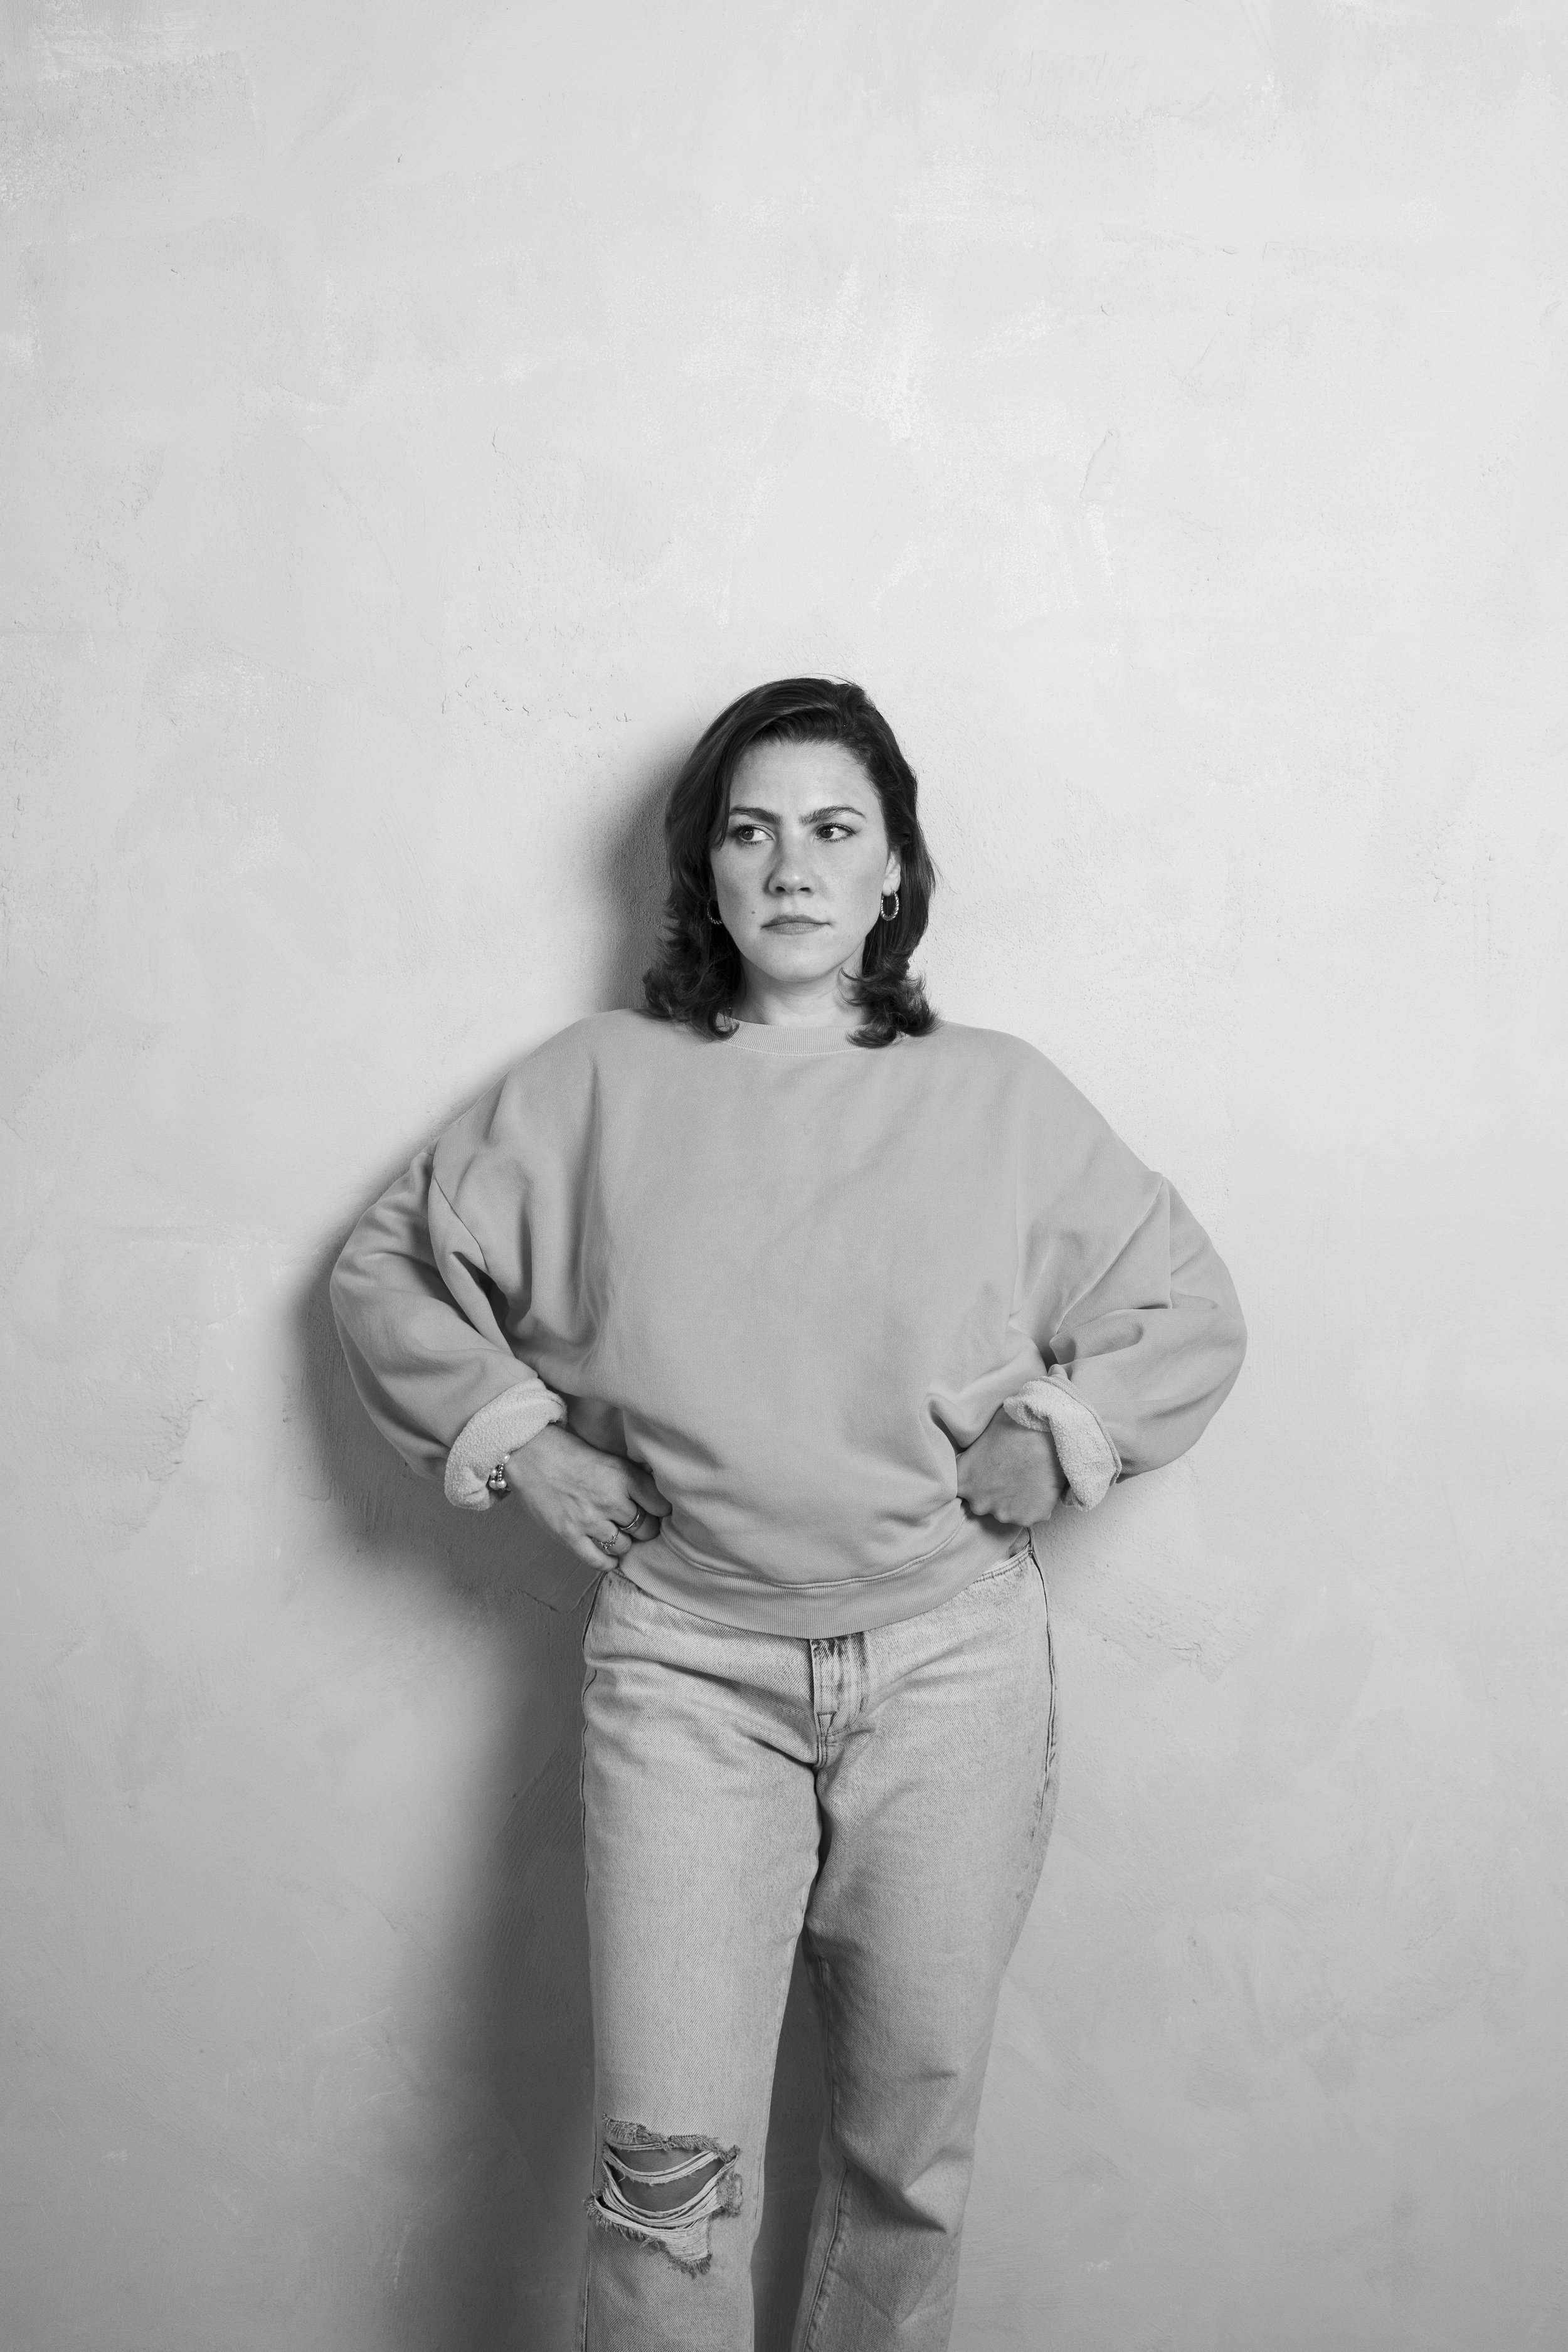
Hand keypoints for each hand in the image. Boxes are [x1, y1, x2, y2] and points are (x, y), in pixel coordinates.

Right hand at [502, 1424, 672, 1570]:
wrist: (531, 1455)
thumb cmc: (571, 1454)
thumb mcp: (611, 1458)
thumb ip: (633, 1479)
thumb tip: (657, 1499)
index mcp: (624, 1477)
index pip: (660, 1506)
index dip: (661, 1512)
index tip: (656, 1512)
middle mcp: (611, 1500)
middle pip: (645, 1529)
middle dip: (644, 1529)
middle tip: (637, 1525)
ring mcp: (590, 1521)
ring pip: (624, 1546)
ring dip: (624, 1543)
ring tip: (618, 1535)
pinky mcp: (570, 1536)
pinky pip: (598, 1561)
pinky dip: (608, 1562)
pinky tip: (608, 1555)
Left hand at [954, 1406, 1067, 1529]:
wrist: (1048, 1436)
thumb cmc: (1016, 1426)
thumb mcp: (983, 1434)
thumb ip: (973, 1453)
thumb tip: (974, 1454)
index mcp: (963, 1481)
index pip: (962, 1489)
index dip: (976, 1481)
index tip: (987, 1473)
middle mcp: (978, 1502)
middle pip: (983, 1503)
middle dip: (994, 1493)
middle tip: (1010, 1474)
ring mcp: (1003, 1514)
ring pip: (1006, 1511)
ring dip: (1014, 1501)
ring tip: (1027, 1479)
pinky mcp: (1026, 1519)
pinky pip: (1028, 1515)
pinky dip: (1033, 1506)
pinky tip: (1039, 1487)